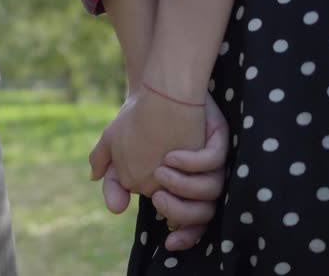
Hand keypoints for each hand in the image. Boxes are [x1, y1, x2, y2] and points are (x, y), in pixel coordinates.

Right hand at [100, 93, 228, 250]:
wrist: (152, 89)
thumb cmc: (135, 121)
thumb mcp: (114, 148)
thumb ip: (111, 178)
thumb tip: (114, 207)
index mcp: (180, 188)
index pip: (190, 222)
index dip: (184, 234)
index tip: (168, 239)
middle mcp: (199, 178)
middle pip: (203, 213)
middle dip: (180, 211)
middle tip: (156, 196)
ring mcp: (208, 160)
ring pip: (211, 189)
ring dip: (185, 186)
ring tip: (162, 170)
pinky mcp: (216, 139)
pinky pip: (214, 160)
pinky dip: (193, 162)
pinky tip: (172, 155)